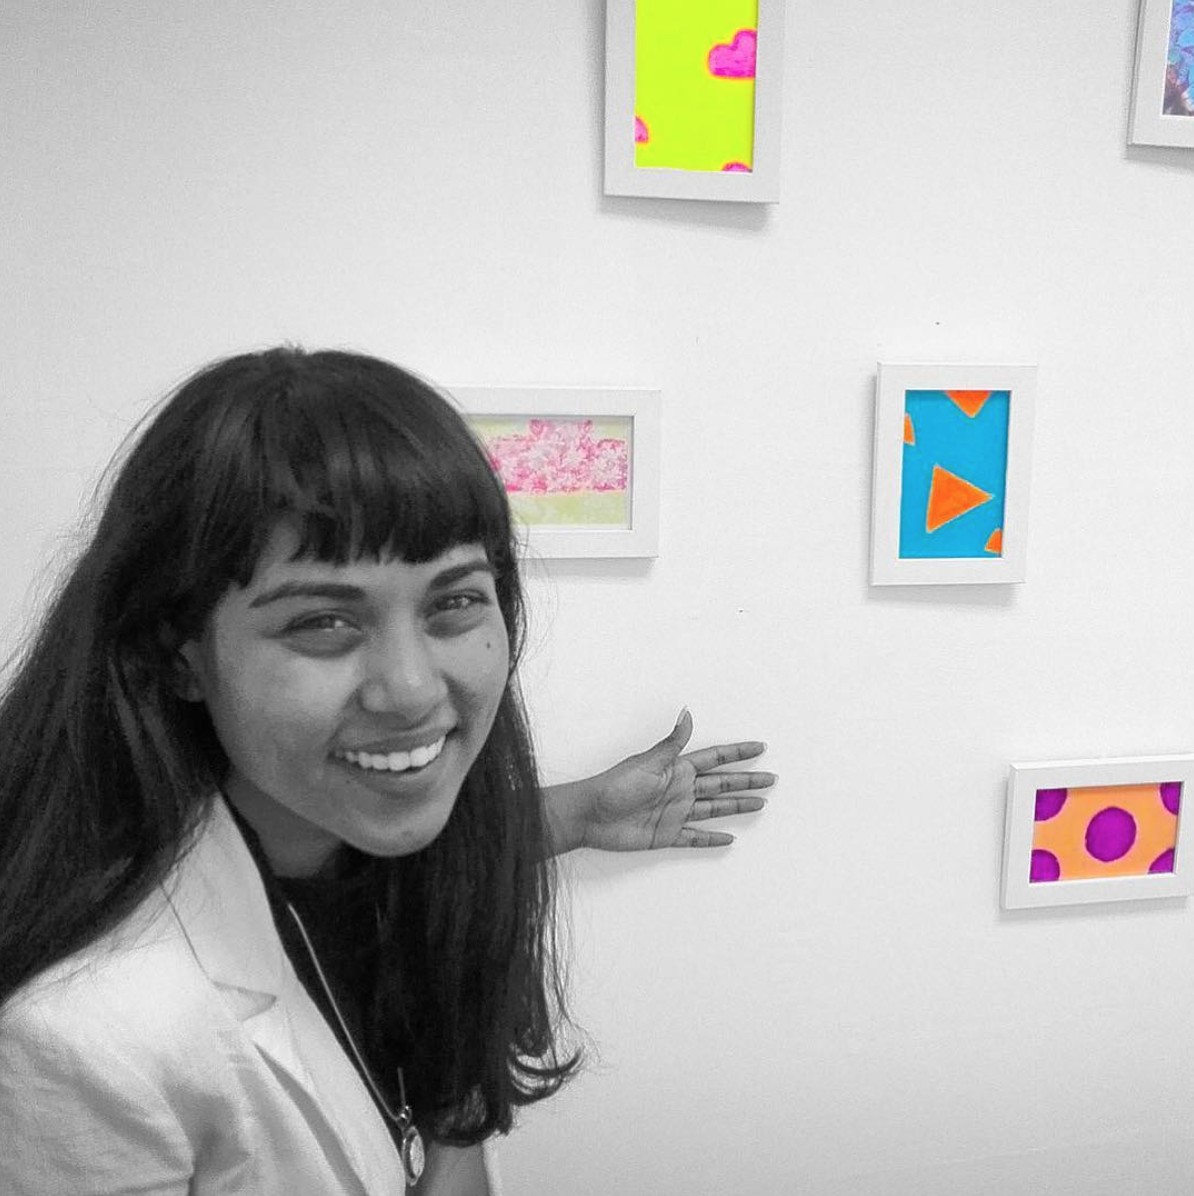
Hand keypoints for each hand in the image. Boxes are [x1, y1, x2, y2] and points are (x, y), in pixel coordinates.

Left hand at [577, 708, 774, 850]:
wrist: (591, 815)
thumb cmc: (614, 786)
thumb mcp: (648, 762)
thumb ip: (673, 743)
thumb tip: (687, 713)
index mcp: (676, 769)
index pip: (715, 759)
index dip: (737, 753)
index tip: (760, 747)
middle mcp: (680, 789)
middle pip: (721, 784)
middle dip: (746, 781)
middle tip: (771, 778)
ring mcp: (675, 813)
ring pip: (714, 809)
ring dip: (736, 807)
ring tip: (760, 804)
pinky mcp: (667, 834)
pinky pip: (695, 837)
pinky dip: (712, 839)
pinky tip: (728, 838)